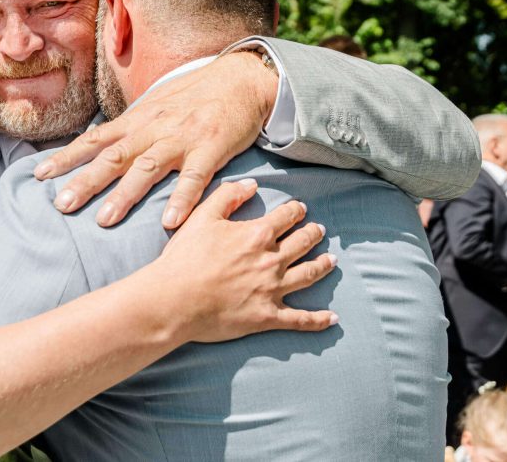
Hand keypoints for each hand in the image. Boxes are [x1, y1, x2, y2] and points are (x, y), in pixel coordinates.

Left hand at [35, 52, 276, 228]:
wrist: (240, 79)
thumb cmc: (194, 97)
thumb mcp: (154, 106)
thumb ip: (129, 128)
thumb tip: (98, 144)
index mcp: (137, 120)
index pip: (94, 140)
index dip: (66, 157)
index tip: (40, 176)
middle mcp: (153, 129)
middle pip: (113, 157)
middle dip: (85, 182)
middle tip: (61, 206)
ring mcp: (181, 139)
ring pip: (147, 168)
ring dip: (125, 195)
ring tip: (104, 221)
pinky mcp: (211, 148)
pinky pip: (195, 178)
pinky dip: (182, 200)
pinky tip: (169, 223)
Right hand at [154, 179, 337, 342]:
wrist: (174, 299)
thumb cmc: (184, 257)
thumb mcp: (202, 216)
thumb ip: (227, 195)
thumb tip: (252, 185)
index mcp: (257, 235)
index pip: (286, 217)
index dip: (295, 211)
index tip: (300, 209)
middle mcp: (271, 261)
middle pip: (302, 244)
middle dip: (313, 234)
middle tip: (320, 231)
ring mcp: (272, 290)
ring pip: (308, 275)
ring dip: (323, 266)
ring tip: (331, 260)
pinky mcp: (268, 317)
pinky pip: (300, 320)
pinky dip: (318, 320)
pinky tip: (332, 318)